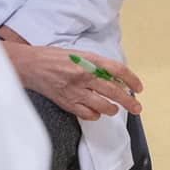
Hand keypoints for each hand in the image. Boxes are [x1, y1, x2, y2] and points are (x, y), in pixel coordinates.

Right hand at [4, 38, 143, 120]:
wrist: (31, 65)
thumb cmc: (55, 58)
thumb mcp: (80, 54)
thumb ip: (97, 65)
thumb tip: (116, 78)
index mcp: (90, 60)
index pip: (117, 70)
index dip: (131, 80)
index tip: (138, 88)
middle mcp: (85, 75)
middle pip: (114, 91)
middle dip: (129, 101)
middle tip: (137, 108)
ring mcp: (76, 91)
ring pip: (103, 105)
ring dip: (112, 109)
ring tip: (114, 109)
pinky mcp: (67, 103)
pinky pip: (87, 114)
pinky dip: (95, 115)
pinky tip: (96, 112)